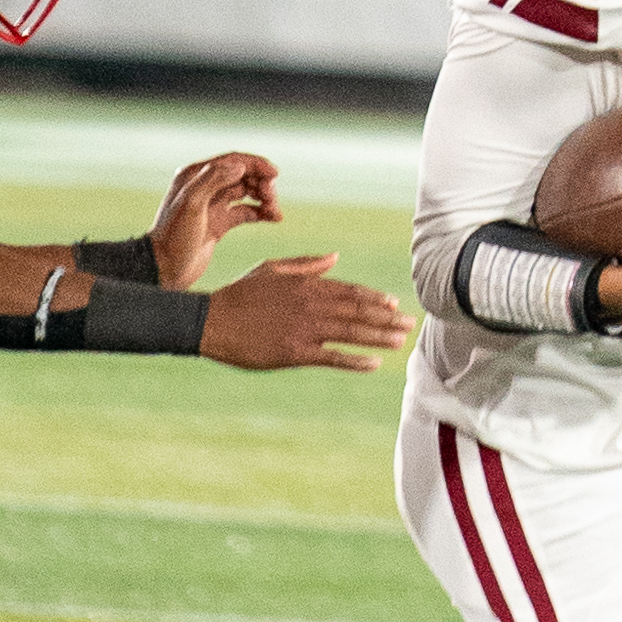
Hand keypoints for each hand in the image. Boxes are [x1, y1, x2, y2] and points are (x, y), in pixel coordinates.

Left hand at [151, 153, 281, 288]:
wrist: (164, 269)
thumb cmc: (173, 237)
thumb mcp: (191, 204)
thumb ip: (213, 180)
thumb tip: (239, 165)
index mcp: (196, 176)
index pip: (233, 161)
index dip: (257, 165)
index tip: (276, 176)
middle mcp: (205, 187)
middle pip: (243, 175)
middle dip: (262, 184)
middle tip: (272, 200)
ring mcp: (213, 205)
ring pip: (247, 193)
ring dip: (264, 199)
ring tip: (276, 213)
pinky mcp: (219, 223)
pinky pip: (246, 212)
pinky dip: (260, 213)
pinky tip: (273, 219)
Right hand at [199, 253, 414, 371]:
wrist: (210, 320)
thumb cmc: (240, 294)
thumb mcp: (273, 269)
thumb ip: (307, 264)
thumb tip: (335, 258)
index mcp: (306, 284)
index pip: (350, 290)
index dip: (374, 298)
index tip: (394, 303)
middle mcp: (311, 304)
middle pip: (358, 311)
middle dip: (387, 318)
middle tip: (410, 324)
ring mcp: (305, 328)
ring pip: (352, 332)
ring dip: (380, 337)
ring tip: (401, 341)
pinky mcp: (295, 352)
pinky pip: (332, 357)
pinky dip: (355, 360)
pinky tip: (374, 364)